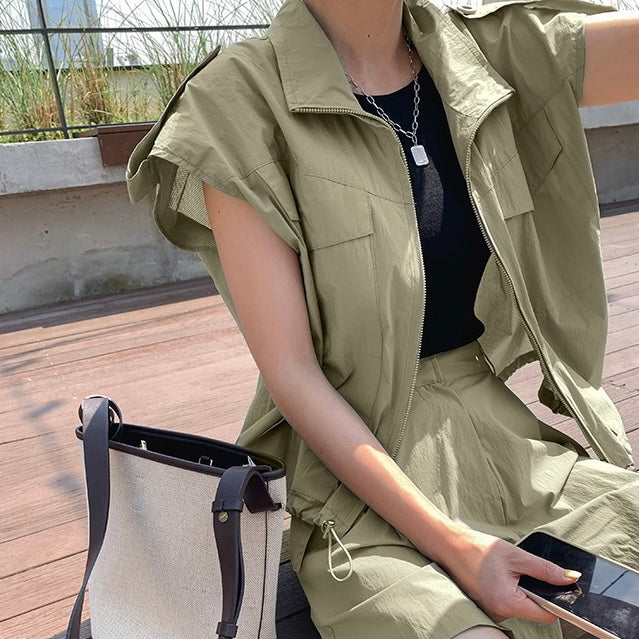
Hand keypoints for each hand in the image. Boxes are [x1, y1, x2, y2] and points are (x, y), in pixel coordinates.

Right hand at [442, 529, 579, 623]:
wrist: (448, 545)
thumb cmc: (477, 548)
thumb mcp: (515, 555)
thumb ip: (544, 569)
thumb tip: (569, 578)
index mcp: (508, 603)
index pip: (546, 614)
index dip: (555, 600)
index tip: (557, 586)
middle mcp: (499, 614)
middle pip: (532, 609)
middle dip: (534, 591)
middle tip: (521, 570)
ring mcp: (491, 613)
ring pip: (520, 605)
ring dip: (520, 589)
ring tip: (505, 571)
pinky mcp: (486, 607)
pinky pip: (507, 602)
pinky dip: (508, 589)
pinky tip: (497, 575)